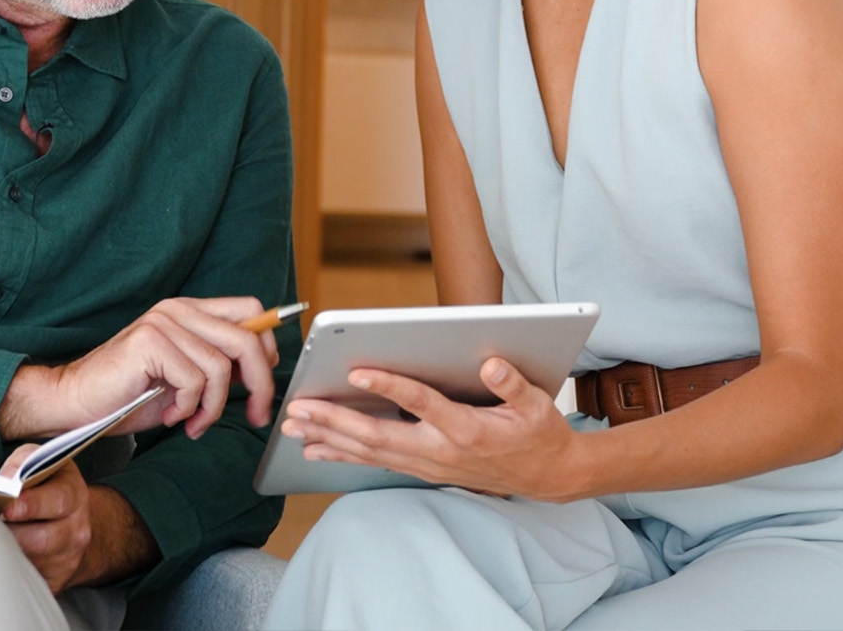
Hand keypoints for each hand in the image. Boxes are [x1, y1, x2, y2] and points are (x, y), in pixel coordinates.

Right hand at [0, 296, 279, 440]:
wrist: (76, 403)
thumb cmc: (127, 395)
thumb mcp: (183, 379)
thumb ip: (216, 366)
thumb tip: (258, 373)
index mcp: (189, 312)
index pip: (250, 311)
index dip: (267, 348)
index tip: (263, 386)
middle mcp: (178, 310)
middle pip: (246, 338)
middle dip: (260, 384)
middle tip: (254, 415)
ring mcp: (163, 323)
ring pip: (220, 367)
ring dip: (212, 407)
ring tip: (193, 422)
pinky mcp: (149, 342)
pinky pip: (194, 380)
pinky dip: (189, 408)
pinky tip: (171, 417)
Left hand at [0, 453, 157, 591]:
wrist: (71, 522)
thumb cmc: (47, 486)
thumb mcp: (39, 461)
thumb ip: (21, 463)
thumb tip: (1, 484)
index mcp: (74, 495)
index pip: (56, 501)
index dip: (30, 505)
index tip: (6, 507)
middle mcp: (76, 530)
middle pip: (40, 540)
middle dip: (10, 533)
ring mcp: (67, 560)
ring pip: (28, 562)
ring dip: (3, 551)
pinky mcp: (54, 582)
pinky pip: (25, 580)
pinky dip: (7, 569)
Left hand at [279, 357, 585, 500]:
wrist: (548, 478)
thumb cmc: (540, 435)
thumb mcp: (538, 406)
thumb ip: (513, 384)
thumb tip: (490, 364)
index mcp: (468, 430)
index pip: (422, 404)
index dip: (390, 386)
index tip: (357, 371)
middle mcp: (442, 451)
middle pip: (380, 436)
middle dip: (336, 422)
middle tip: (299, 409)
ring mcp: (430, 464)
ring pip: (372, 453)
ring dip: (330, 439)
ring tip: (293, 426)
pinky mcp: (424, 468)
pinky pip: (377, 462)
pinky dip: (344, 454)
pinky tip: (316, 447)